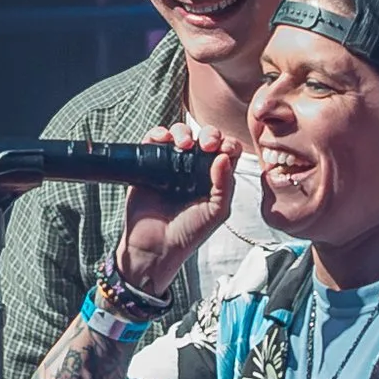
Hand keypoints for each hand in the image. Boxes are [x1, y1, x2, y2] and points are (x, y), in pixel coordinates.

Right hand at [114, 123, 236, 293]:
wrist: (155, 246)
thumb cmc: (188, 233)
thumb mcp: (216, 212)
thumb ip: (224, 185)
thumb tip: (224, 155)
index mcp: (215, 178)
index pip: (227, 151)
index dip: (228, 144)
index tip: (223, 149)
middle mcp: (195, 169)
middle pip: (205, 138)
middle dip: (209, 134)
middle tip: (206, 144)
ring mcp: (172, 165)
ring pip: (180, 135)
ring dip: (184, 132)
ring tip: (184, 144)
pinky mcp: (150, 164)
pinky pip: (154, 140)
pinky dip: (159, 134)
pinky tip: (164, 139)